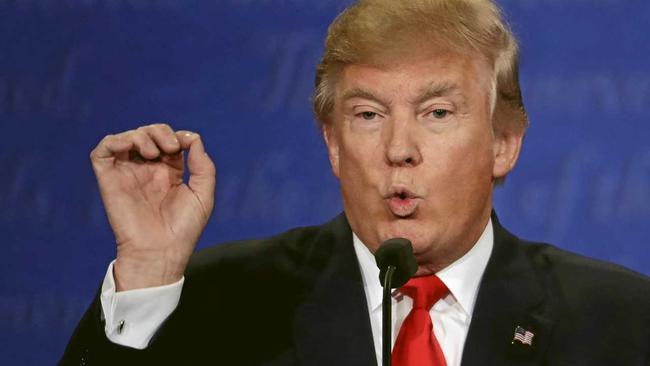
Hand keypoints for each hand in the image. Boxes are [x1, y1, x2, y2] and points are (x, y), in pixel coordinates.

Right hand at [90, 124, 215, 290]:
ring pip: (128, 137)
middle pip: (149, 134)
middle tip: (170, 148)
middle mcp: (147, 171)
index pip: (171, 141)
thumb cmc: (183, 229)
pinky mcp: (109, 179)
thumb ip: (203, 166)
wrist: (160, 251)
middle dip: (161, 131)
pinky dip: (116, 140)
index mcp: (169, 174)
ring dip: (142, 134)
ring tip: (154, 153)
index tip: (186, 145)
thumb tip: (192, 139)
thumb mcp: (203, 195)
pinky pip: (104, 149)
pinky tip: (132, 147)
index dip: (179, 136)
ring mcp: (128, 173)